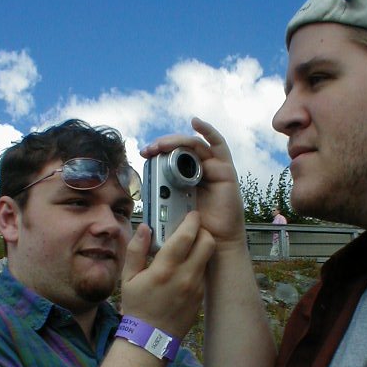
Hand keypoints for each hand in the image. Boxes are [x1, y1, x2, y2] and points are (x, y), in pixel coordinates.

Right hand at [120, 212, 214, 338]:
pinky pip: (204, 272)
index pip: (186, 236)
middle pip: (207, 243)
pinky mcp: (200, 295)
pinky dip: (198, 264)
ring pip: (208, 257)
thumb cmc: (137, 307)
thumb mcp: (128, 278)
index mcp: (164, 269)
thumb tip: (144, 227)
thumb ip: (136, 250)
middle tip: (193, 229)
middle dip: (203, 231)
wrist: (151, 338)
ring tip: (188, 246)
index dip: (192, 221)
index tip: (191, 214)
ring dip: (201, 247)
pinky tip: (185, 266)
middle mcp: (184, 276)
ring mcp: (195, 287)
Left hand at [140, 118, 245, 246]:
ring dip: (177, 141)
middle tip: (149, 150)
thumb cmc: (193, 230)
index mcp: (185, 178)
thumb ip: (160, 202)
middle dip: (163, 146)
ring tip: (162, 145)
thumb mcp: (170, 212)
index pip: (171, 156)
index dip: (157, 152)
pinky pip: (218, 145)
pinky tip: (196, 123)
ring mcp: (213, 169)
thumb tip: (142, 199)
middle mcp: (200, 171)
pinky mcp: (225, 170)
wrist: (214, 243)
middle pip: (181, 149)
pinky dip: (208, 131)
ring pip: (194, 145)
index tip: (143, 154)